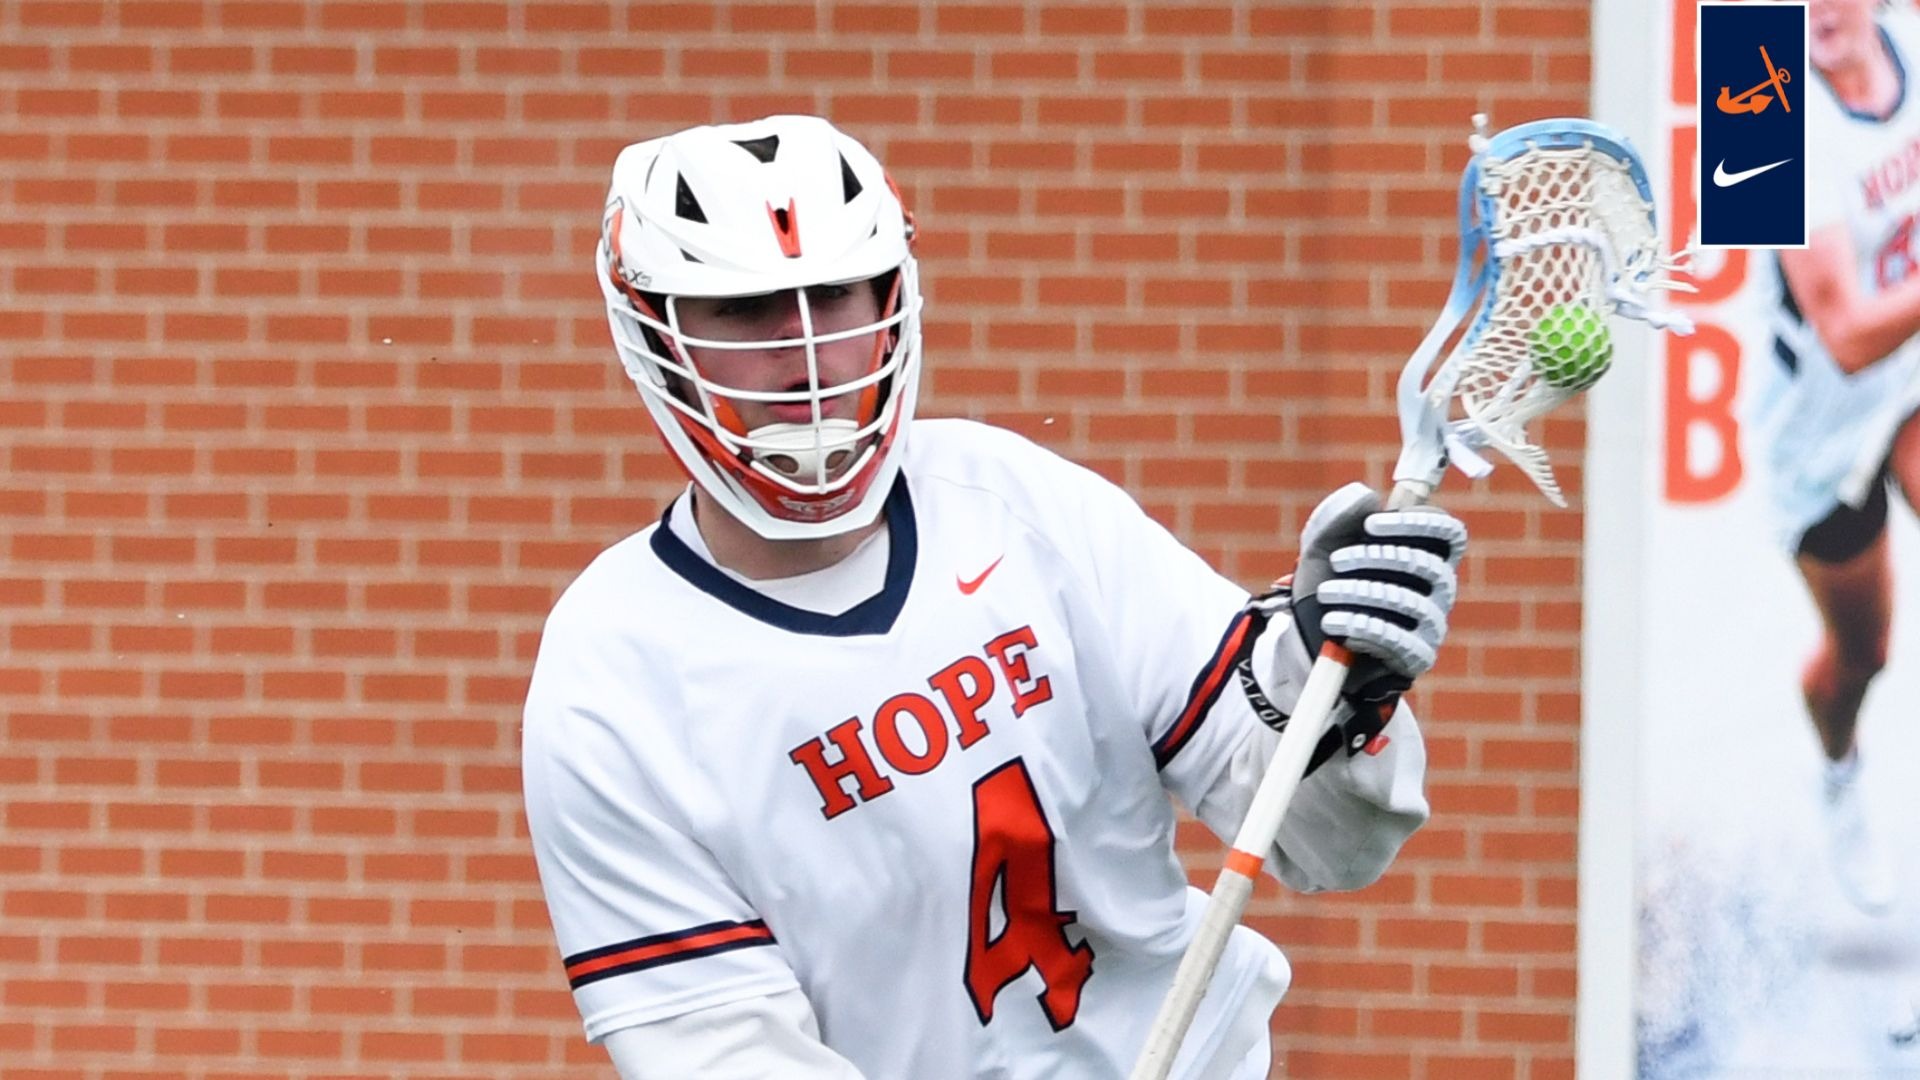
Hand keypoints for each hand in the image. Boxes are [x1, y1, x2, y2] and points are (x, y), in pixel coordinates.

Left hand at [1284, 482, 1465, 766]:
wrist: (1307, 640)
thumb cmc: (1326, 584)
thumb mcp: (1320, 546)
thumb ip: (1338, 516)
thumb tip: (1368, 497)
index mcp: (1424, 551)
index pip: (1447, 531)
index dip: (1416, 522)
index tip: (1371, 524)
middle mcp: (1437, 587)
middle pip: (1429, 564)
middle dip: (1377, 558)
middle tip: (1337, 561)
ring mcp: (1432, 622)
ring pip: (1410, 602)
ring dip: (1362, 593)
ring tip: (1327, 594)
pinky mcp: (1417, 655)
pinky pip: (1400, 640)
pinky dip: (1363, 626)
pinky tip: (1336, 623)